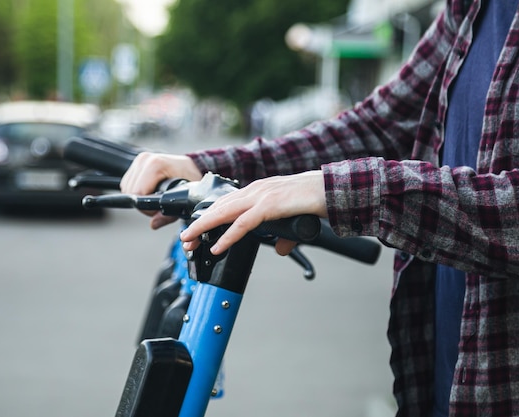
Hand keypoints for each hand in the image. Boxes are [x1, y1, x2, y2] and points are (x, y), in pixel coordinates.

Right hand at [120, 152, 202, 228]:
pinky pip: (127, 182)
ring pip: (126, 187)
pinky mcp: (136, 163)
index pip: (138, 192)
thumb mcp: (184, 198)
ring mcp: (140, 160)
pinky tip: (149, 189)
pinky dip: (136, 190)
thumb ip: (168, 214)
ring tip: (154, 195)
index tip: (157, 209)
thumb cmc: (189, 178)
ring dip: (138, 196)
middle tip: (157, 203)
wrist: (191, 167)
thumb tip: (154, 223)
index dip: (146, 206)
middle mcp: (145, 159)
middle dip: (142, 203)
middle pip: (130, 191)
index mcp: (156, 164)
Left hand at [180, 171, 327, 255]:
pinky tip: (218, 247)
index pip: (225, 203)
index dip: (207, 218)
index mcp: (258, 190)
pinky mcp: (270, 205)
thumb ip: (284, 235)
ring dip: (204, 228)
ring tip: (189, 241)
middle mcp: (256, 190)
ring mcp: (262, 196)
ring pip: (224, 212)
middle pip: (218, 207)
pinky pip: (243, 224)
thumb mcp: (293, 219)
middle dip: (198, 224)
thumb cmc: (315, 200)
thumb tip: (280, 249)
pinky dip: (228, 236)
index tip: (195, 232)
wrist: (334, 189)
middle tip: (184, 240)